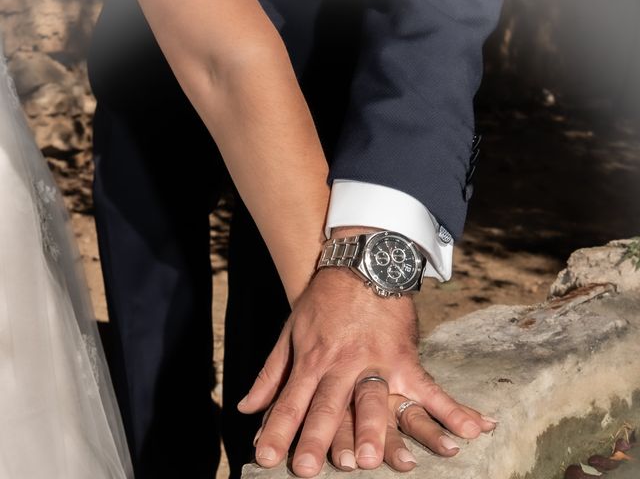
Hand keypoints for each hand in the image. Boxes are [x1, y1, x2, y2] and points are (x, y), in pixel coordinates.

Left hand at [238, 267, 495, 476]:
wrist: (361, 264)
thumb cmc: (322, 301)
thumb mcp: (289, 332)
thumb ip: (271, 373)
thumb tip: (246, 408)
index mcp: (312, 360)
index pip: (290, 400)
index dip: (277, 429)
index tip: (264, 457)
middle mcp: (341, 365)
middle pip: (327, 405)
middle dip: (316, 437)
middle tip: (307, 468)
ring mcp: (375, 362)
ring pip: (371, 399)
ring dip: (371, 428)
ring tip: (370, 460)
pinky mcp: (405, 358)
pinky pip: (429, 388)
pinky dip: (451, 410)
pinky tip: (471, 431)